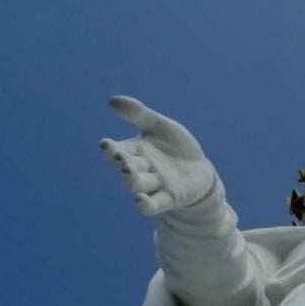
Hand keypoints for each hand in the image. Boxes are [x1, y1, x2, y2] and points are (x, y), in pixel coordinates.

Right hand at [100, 95, 216, 215]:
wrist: (199, 169)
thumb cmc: (175, 147)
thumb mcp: (160, 126)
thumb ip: (139, 114)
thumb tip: (111, 101)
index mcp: (135, 151)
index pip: (118, 150)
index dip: (111, 149)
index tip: (105, 144)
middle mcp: (141, 169)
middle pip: (127, 168)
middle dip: (122, 164)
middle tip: (120, 158)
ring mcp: (155, 185)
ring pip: (138, 185)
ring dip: (132, 181)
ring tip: (128, 173)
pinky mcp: (170, 198)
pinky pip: (155, 204)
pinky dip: (146, 204)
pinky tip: (140, 201)